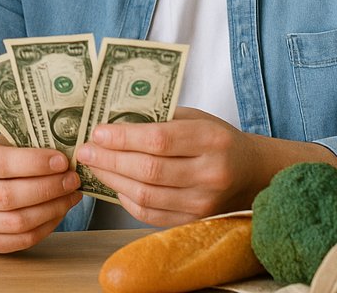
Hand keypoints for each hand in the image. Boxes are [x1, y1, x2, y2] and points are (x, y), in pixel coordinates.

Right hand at [0, 134, 80, 252]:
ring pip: (16, 222)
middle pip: (7, 196)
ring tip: (70, 195)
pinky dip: (46, 227)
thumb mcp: (14, 141)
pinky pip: (21, 240)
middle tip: (72, 180)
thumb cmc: (8, 155)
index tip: (62, 162)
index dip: (34, 164)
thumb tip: (68, 158)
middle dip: (47, 188)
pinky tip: (60, 210)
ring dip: (51, 209)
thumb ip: (34, 147)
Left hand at [75, 107, 336, 225]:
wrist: (252, 172)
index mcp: (210, 140)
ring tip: (92, 166)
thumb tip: (110, 119)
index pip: (159, 140)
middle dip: (109, 160)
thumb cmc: (216, 138)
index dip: (123, 137)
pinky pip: (151, 214)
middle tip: (84, 150)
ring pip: (146, 195)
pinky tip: (113, 184)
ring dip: (112, 180)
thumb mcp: (194, 117)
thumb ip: (158, 118)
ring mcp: (202, 202)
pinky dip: (126, 199)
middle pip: (148, 171)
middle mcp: (209, 173)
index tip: (97, 131)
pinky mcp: (194, 220)